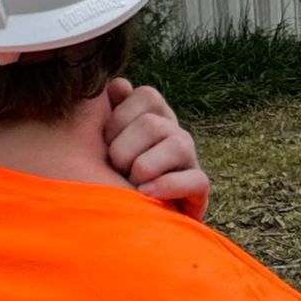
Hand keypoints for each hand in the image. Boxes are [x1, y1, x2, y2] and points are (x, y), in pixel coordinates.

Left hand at [104, 77, 209, 218]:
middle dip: (125, 149)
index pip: (147, 95)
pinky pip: (196, 180)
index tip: (105, 139)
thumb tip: (120, 84)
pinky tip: (144, 195)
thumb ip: (106, 108)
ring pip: (178, 145)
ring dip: (144, 167)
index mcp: (151, 114)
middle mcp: (174, 132)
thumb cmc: (107, 170)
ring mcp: (189, 159)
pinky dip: (167, 186)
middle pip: (154, 123)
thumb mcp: (101, 137)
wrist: (124, 216)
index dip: (120, 117)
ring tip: (130, 182)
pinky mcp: (199, 189)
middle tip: (115, 167)